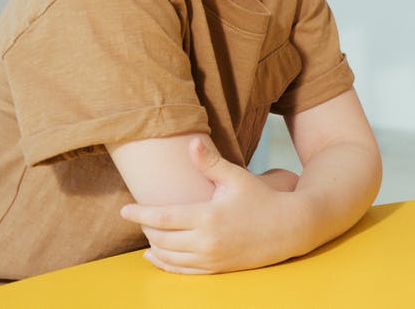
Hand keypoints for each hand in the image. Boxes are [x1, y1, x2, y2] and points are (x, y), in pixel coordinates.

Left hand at [120, 137, 301, 273]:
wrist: (288, 228)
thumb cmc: (262, 199)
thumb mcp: (237, 178)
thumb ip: (211, 163)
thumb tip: (192, 143)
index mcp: (208, 217)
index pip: (163, 218)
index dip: (140, 214)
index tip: (125, 210)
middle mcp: (206, 241)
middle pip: (161, 239)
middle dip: (146, 229)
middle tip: (139, 218)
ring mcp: (210, 258)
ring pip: (168, 257)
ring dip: (153, 246)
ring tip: (147, 233)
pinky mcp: (216, 269)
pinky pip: (181, 271)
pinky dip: (164, 264)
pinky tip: (154, 255)